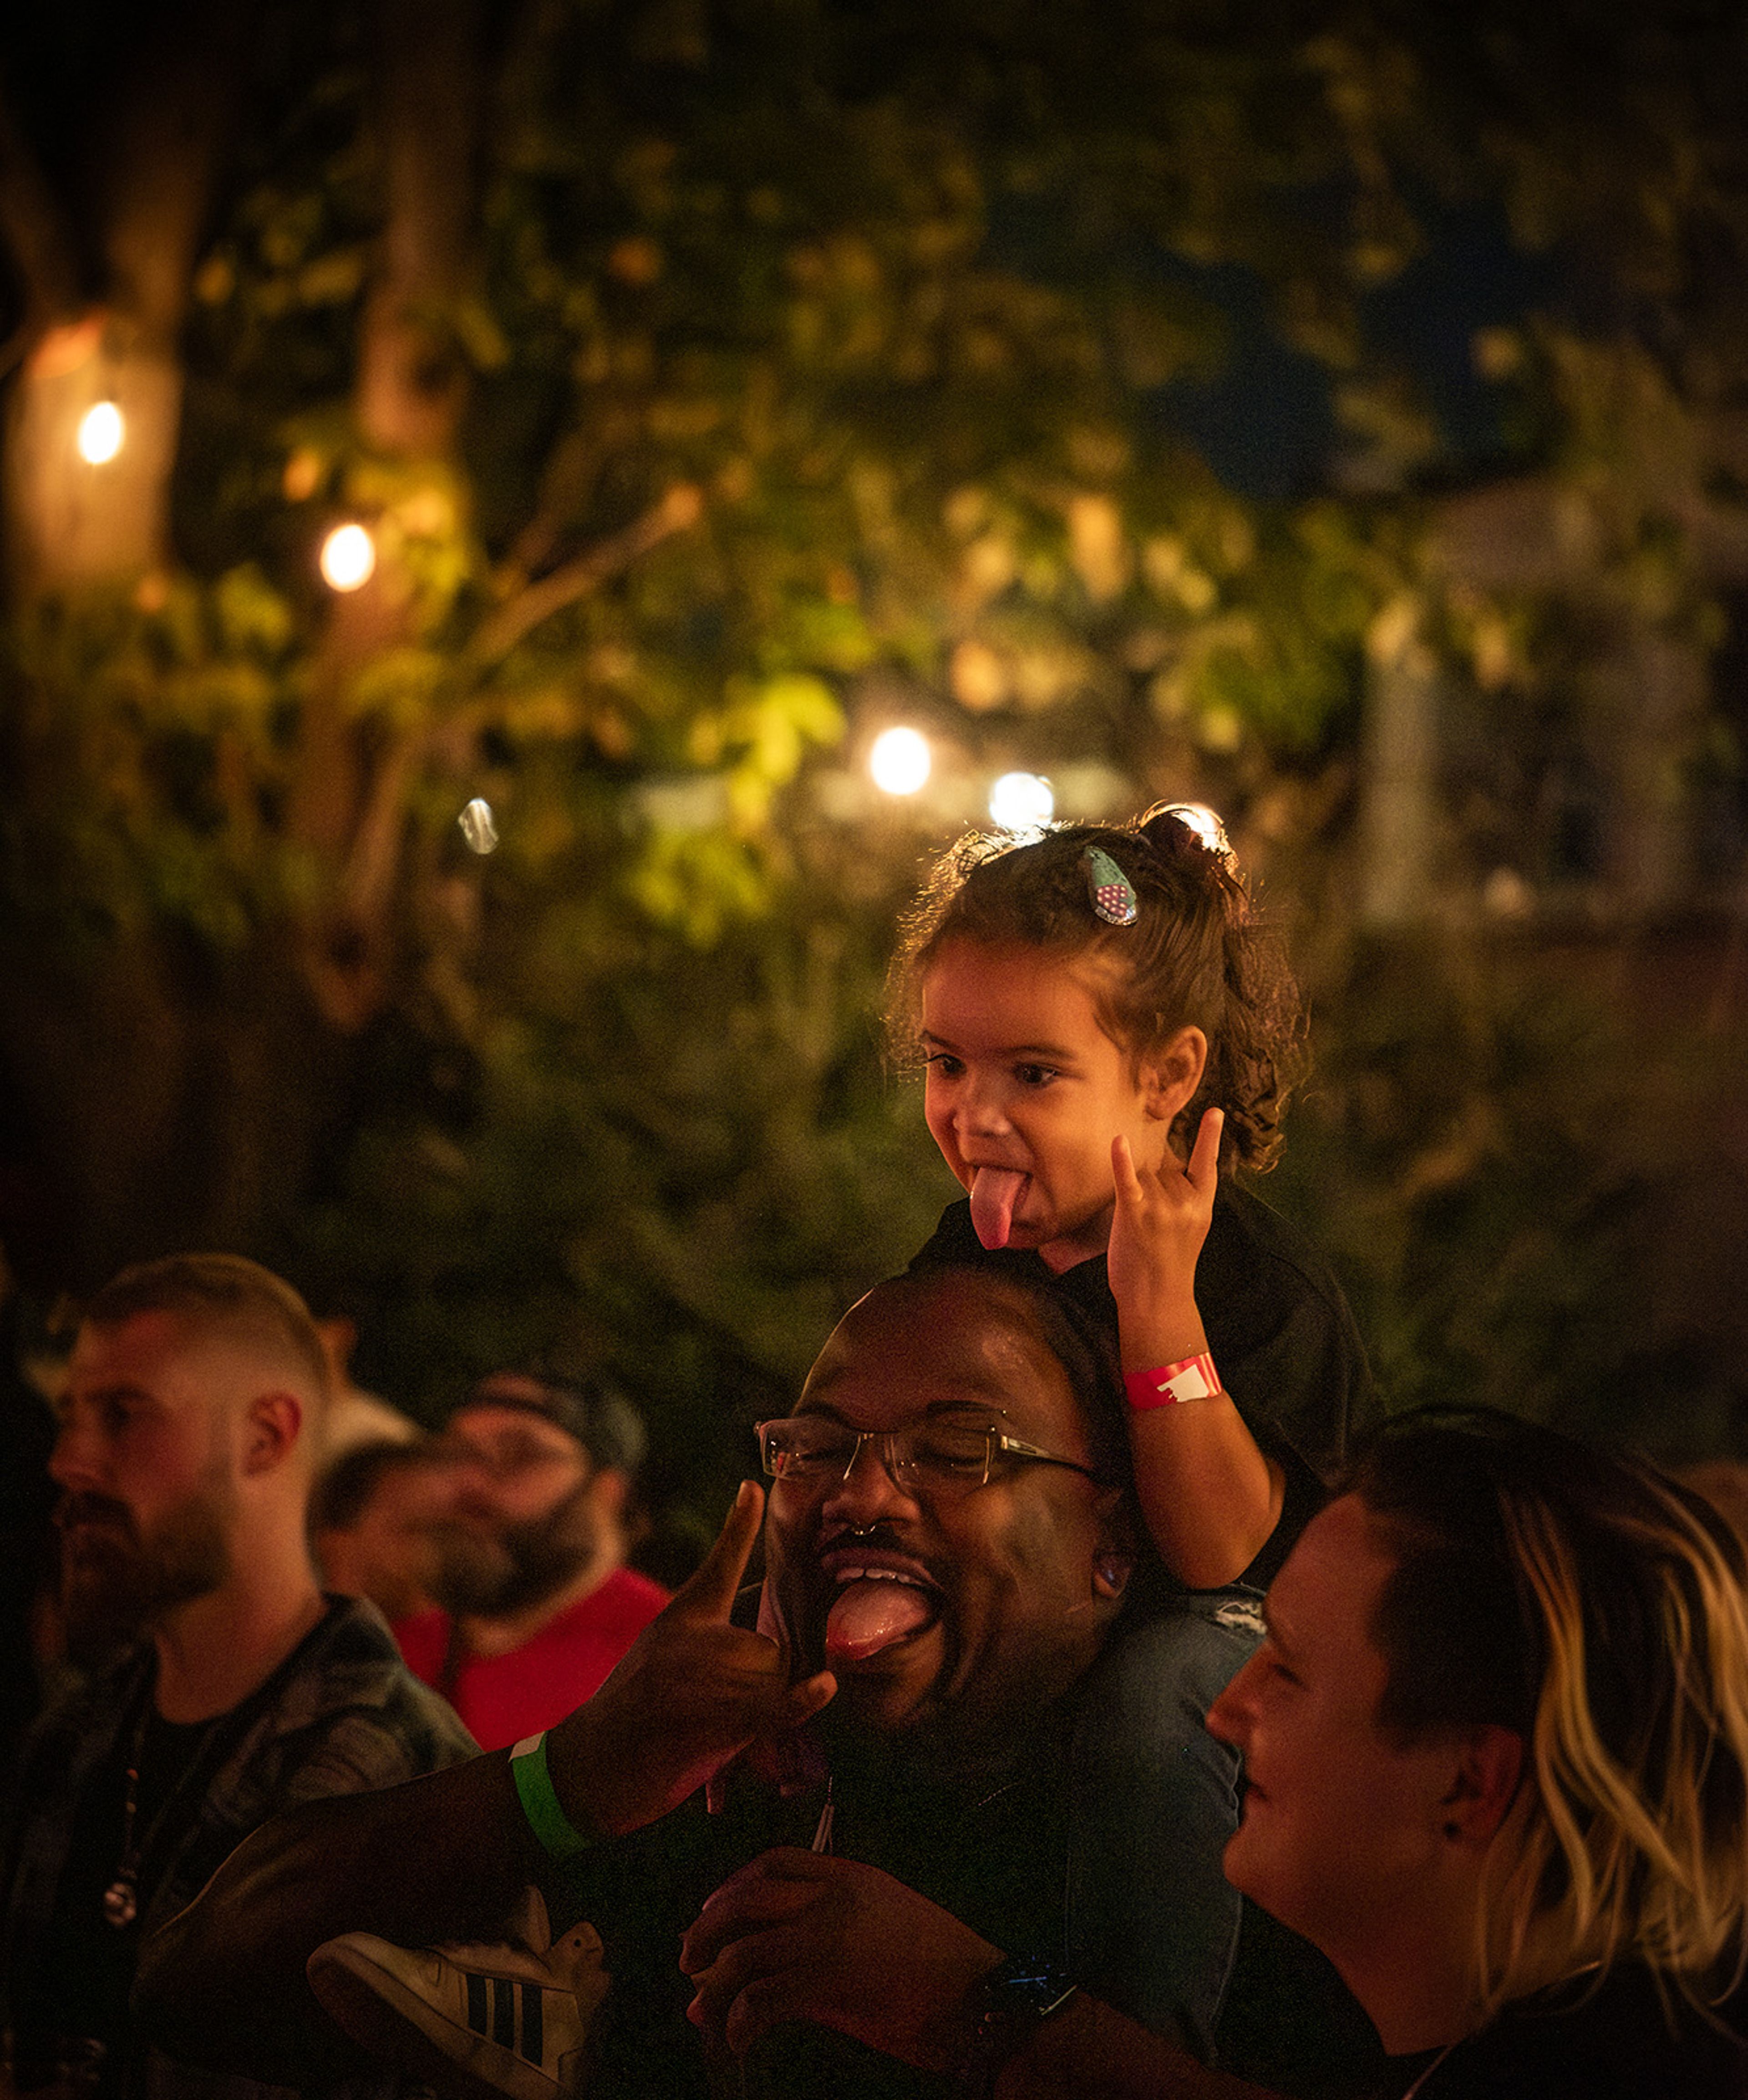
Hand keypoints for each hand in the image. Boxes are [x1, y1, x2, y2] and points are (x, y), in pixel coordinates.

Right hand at [545, 1483, 834, 1837]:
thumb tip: (763, 1632)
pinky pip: (775, 1704)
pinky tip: (823, 1686)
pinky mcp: (714, 1716)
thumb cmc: (630, 1712)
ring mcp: (703, 1675)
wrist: (591, 1765)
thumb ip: (708, 1642)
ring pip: (776, 1678)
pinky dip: (801, 1700)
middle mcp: (693, 1638)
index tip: (752, 1487)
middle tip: (721, 1712)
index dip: (739, 1524)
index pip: (720, 1564)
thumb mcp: (661, 1656)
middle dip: (768, 1681)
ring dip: (767, 1709)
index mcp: (683, 1617)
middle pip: (773, 1646)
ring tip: (717, 1730)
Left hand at [679, 1849, 1000, 2068]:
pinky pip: (764, 1998)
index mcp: (850, 1876)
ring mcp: (829, 1937)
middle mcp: (833, 1897)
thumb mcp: (884, 1933)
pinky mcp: (829, 1981)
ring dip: (714, 1984)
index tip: (714, 1908)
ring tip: (704, 2010)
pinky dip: (740, 2021)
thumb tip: (766, 1979)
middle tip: (689, 1960)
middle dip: (707, 1929)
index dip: (734, 1884)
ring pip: (746, 1950)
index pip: (775, 1861)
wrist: (982, 1998)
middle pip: (746, 1898)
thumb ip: (825, 1945)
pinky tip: (737, 2039)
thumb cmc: (940, 1970)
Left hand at [1106, 1107, 1221, 1366]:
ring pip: (1143, 1172)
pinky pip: (1127, 1180)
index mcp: (1203, 1204)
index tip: (1216, 1111)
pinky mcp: (1134, 1213)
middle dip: (1151, 1183)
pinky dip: (1121, 1160)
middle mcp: (1185, 1201)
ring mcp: (1161, 1206)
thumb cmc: (1168, 1264)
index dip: (1210, 1137)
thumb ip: (1186, 1199)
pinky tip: (1118, 1141)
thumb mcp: (1193, 1229)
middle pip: (1162, 1166)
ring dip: (1135, 1189)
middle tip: (1151, 1223)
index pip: (1207, 1164)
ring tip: (1139, 1225)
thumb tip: (1164, 1167)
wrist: (1156, 1300)